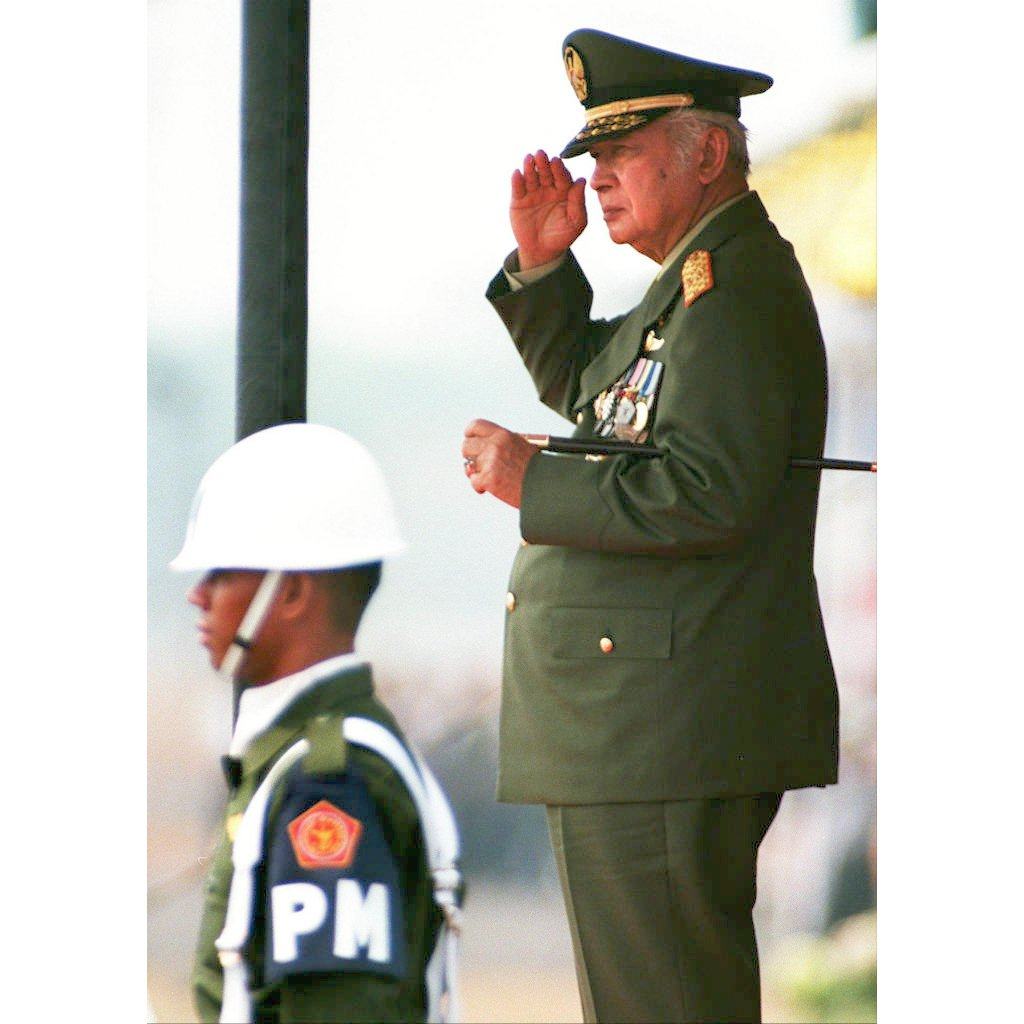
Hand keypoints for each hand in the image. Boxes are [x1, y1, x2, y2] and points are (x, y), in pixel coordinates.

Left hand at [462, 419, 538, 508]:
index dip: (470, 435)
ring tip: (490, 477)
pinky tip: (493, 487)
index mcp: (503, 435)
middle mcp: (495, 445)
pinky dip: (481, 487)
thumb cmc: (536, 469)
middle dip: (471, 457)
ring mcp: (490, 461)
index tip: (472, 442)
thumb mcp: (521, 445)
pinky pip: (473, 481)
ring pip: (468, 466)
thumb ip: (501, 443)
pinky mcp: (488, 478)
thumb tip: (482, 447)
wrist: (546, 486)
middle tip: (481, 465)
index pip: (475, 426)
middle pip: (466, 446)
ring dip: (477, 473)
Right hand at [510, 150, 587, 268]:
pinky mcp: (518, 200)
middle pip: (546, 172)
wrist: (542, 251)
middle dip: (543, 163)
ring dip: (529, 167)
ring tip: (529, 159)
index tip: (556, 161)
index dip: (559, 169)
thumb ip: (579, 202)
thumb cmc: (563, 236)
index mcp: (564, 190)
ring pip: (531, 176)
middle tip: (541, 154)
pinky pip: (517, 188)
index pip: (562, 176)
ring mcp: (532, 192)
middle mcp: (548, 187)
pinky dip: (517, 180)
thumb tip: (581, 180)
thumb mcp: (576, 222)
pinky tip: (517, 174)